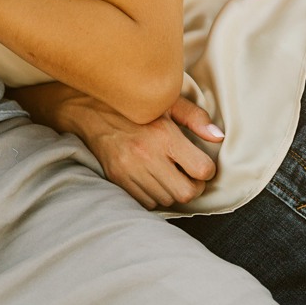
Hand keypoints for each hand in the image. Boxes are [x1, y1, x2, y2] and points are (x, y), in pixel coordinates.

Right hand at [20, 84, 221, 210]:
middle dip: (192, 185)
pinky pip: (148, 203)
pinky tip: (150, 177)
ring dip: (172, 190)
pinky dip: (154, 195)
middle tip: (186, 172)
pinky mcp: (118, 181)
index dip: (205, 168)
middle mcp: (147, 156)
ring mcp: (131, 171)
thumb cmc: (131, 104)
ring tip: (166, 171)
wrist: (87, 108)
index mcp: (163, 135)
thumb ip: (194, 118)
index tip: (199, 162)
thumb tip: (219, 137)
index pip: (202, 170)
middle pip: (187, 192)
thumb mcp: (165, 101)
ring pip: (168, 200)